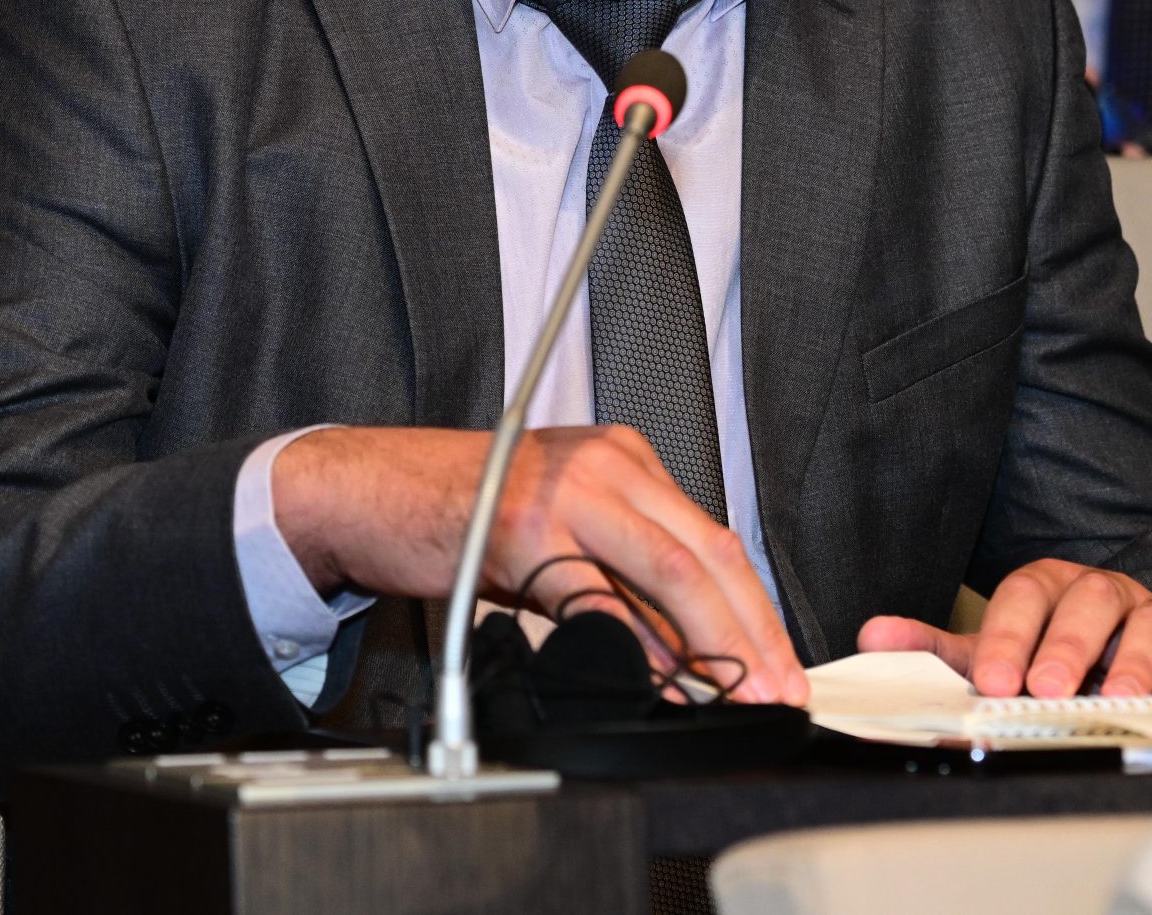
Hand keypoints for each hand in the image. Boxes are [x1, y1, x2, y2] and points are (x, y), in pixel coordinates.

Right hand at [273, 424, 806, 705]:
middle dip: (754, 629)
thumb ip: (622, 580)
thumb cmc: (459, 510)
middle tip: (781, 688)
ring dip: (714, 641)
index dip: (756, 607)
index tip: (779, 662)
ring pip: (670, 569)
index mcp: (625, 459)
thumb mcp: (559, 533)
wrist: (371, 487)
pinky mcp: (527, 526)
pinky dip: (639, 644)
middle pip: (708, 550)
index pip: (714, 536)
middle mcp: (608, 463)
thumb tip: (686, 652)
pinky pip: (598, 594)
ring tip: (739, 692)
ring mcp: (569, 489)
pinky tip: (663, 680)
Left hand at [857, 558, 1151, 698]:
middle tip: (1046, 690)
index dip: (1007, 637)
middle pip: (1088, 603)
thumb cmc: (1049, 651)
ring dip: (1131, 663)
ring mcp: (1150, 617)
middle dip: (1066, 647)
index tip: (991, 681)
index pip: (1023, 597)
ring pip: (1148, 624)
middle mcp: (1101, 591)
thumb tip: (872, 637)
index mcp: (1047, 585)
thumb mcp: (993, 646)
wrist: (1123, 647)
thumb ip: (936, 645)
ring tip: (1113, 700)